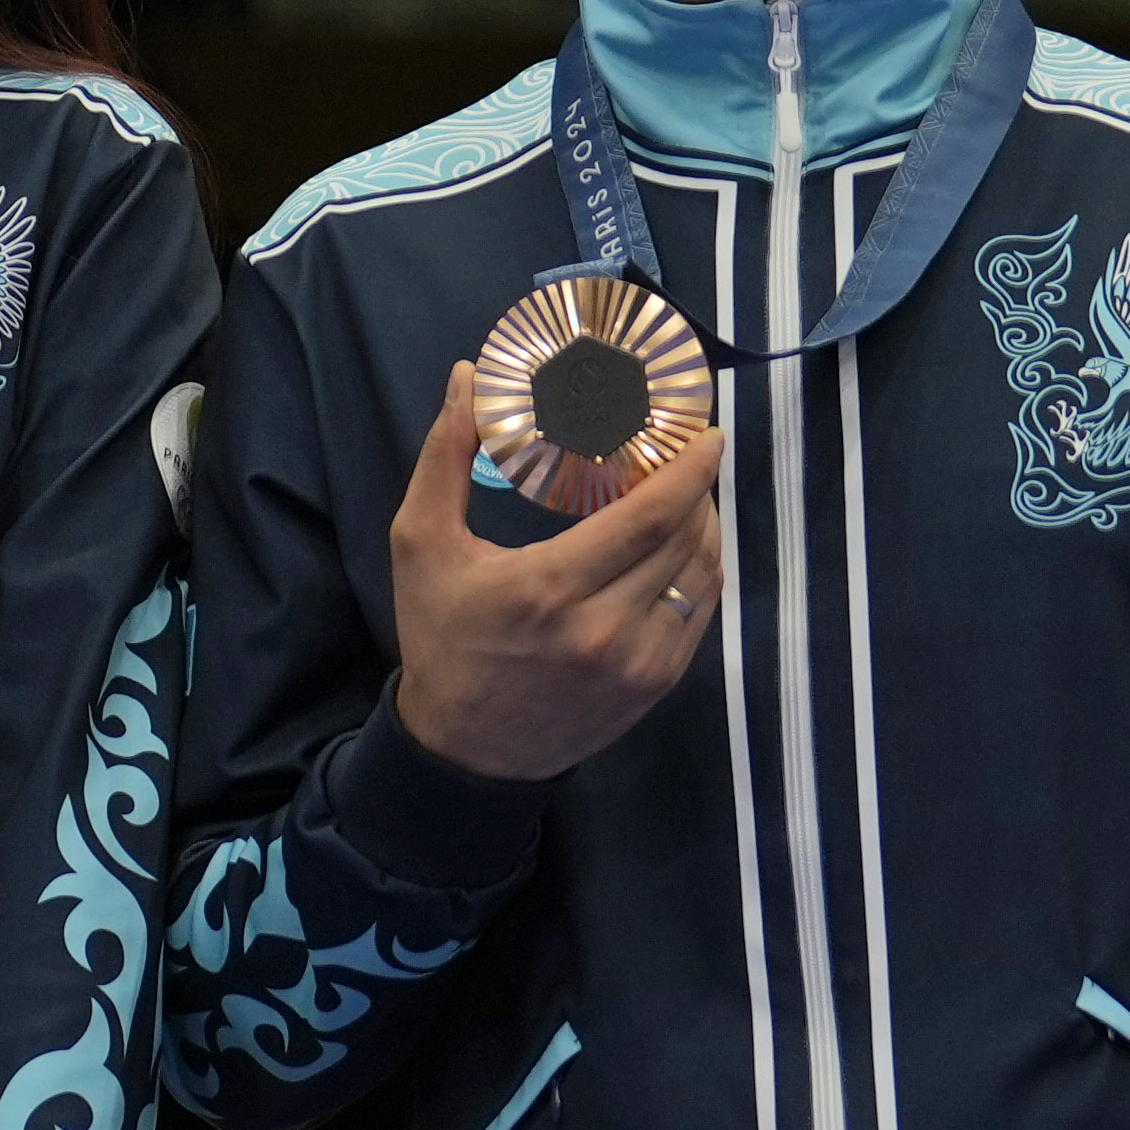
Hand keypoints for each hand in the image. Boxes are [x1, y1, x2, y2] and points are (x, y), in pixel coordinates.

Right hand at [389, 410, 724, 784]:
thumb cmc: (442, 640)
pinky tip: (683, 548)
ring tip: (689, 496)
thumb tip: (467, 378)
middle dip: (699, 488)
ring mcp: (637, 663)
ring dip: (705, 527)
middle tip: (691, 454)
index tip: (708, 434)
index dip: (691, 470)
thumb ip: (445, 458)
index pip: (651, 517)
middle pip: (686, 538)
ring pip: (703, 575)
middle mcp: (603, 629)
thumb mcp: (422, 546)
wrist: (463, 751)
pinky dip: (701, 572)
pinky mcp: (654, 686)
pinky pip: (701, 614)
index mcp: (548, 589)